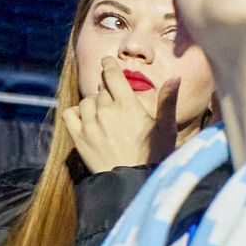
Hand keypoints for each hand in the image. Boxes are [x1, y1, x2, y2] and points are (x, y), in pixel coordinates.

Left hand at [63, 57, 179, 174]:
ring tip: (104, 113)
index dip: (109, 66)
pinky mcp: (79, 137)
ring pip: (87, 101)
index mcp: (128, 106)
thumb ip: (167, 101)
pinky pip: (70, 113)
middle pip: (101, 89)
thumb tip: (174, 77)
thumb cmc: (156, 157)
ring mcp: (91, 124)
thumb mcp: (167, 129)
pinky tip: (86, 118)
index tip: (107, 62)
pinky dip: (76, 112)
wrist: (134, 183)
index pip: (113, 76)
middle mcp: (106, 111)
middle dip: (107, 91)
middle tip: (115, 100)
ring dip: (94, 103)